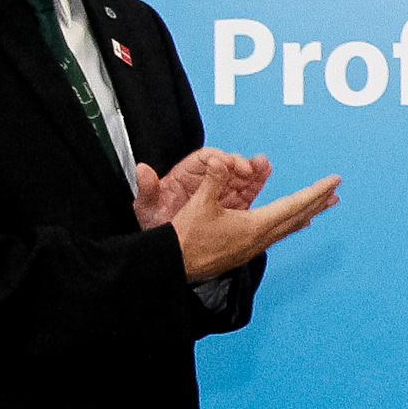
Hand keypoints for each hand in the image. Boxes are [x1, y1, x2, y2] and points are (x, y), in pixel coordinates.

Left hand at [133, 148, 261, 230]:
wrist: (167, 250)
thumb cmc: (156, 225)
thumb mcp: (147, 208)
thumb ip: (147, 189)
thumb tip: (142, 170)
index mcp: (186, 177)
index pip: (205, 160)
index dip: (218, 158)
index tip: (227, 164)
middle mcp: (205, 182)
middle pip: (226, 166)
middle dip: (240, 163)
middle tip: (250, 168)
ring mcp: (220, 194)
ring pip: (240, 177)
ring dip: (253, 170)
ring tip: (263, 167)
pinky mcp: (231, 207)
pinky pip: (247, 193)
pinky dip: (257, 184)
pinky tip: (265, 176)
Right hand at [169, 162, 337, 280]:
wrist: (173, 266)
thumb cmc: (185, 238)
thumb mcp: (199, 204)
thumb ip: (213, 180)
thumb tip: (221, 159)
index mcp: (255, 226)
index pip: (294, 205)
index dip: (315, 191)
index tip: (333, 181)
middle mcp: (260, 238)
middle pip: (298, 216)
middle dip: (318, 201)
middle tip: (335, 189)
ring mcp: (254, 247)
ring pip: (289, 226)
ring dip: (308, 212)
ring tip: (324, 204)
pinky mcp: (246, 250)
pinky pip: (278, 233)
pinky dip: (291, 223)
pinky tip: (296, 223)